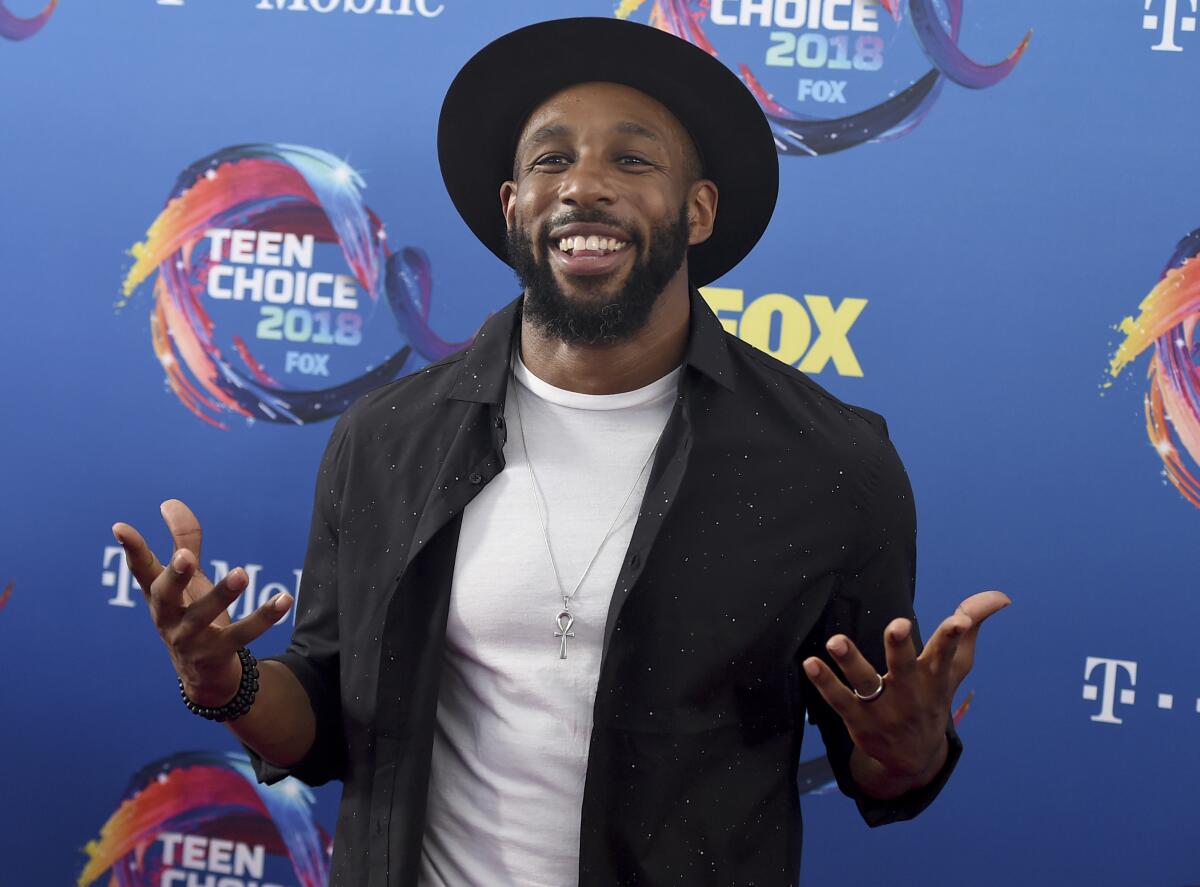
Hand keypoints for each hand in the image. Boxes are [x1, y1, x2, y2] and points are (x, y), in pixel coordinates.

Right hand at [112, 499, 292, 706]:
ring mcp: (190, 638)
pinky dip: (264, 617)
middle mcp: (168, 617)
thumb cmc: (190, 614)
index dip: (131, 549)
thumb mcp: (187, 580)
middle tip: (186, 557)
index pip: (141, 569)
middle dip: (175, 576)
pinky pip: (243, 635)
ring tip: (241, 573)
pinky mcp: (217, 653)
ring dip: (222, 593)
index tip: (120, 527)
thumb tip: (169, 502)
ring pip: (203, 616)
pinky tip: (284, 598)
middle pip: (165, 595)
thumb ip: (183, 541)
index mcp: (159, 595)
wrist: (203, 673)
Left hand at [802, 590, 1010, 796]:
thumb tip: (1000, 595)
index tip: (958, 620)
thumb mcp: (953, 668)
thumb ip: (970, 627)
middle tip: (897, 626)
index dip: (953, 636)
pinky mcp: (858, 719)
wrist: (914, 759)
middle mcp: (910, 691)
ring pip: (866, 683)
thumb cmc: (934, 699)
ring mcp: (883, 707)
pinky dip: (825, 682)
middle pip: (905, 667)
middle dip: (900, 647)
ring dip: (851, 662)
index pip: (946, 653)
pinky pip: (839, 700)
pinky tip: (810, 662)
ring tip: (835, 641)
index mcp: (934, 676)